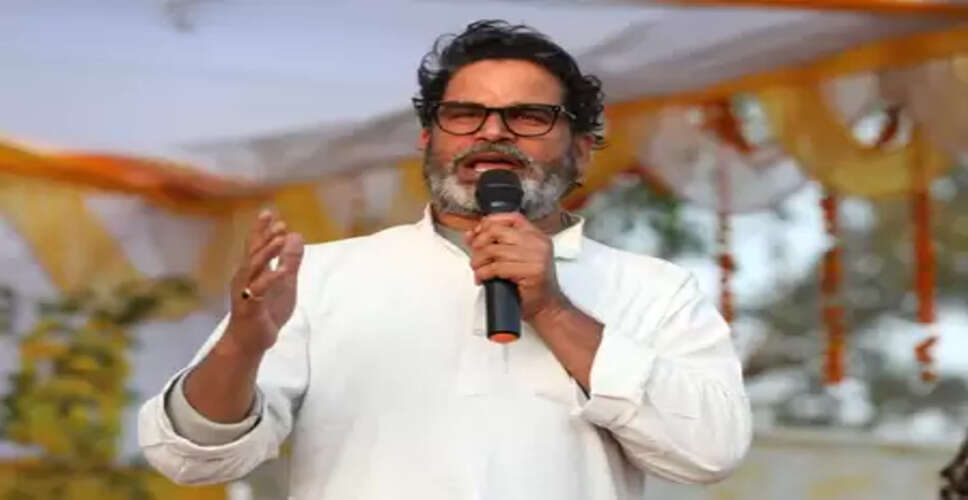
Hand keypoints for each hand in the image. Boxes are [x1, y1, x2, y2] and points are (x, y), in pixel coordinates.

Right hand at [224, 209, 303, 355]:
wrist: (250, 341)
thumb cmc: (265, 311)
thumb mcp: (284, 283)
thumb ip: (289, 261)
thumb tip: (295, 236)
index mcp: (253, 270)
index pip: (256, 245)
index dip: (261, 229)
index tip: (269, 212)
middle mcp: (245, 278)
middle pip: (254, 252)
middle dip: (264, 236)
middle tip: (278, 222)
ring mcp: (245, 292)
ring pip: (254, 268)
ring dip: (267, 253)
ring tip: (280, 239)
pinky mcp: (250, 307)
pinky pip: (259, 291)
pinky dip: (270, 280)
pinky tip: (281, 271)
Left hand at [466, 212, 565, 320]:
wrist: (546, 307)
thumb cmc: (529, 285)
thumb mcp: (513, 259)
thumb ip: (494, 244)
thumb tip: (470, 235)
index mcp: (537, 236)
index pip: (511, 218)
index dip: (490, 223)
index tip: (477, 234)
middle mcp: (538, 243)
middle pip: (498, 231)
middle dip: (480, 243)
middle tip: (475, 256)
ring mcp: (537, 256)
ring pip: (494, 250)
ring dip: (479, 261)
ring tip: (477, 269)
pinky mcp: (532, 271)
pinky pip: (498, 267)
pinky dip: (484, 272)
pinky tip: (481, 278)